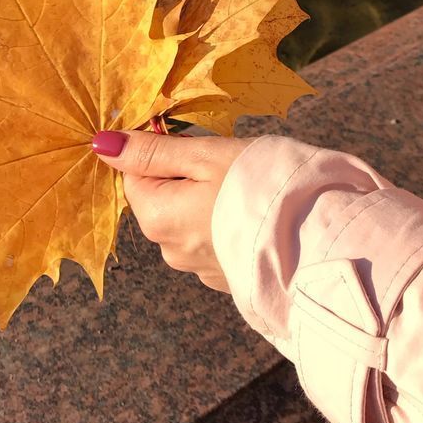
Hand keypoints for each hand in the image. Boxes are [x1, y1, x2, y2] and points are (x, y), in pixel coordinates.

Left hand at [90, 129, 249, 290]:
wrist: (320, 240)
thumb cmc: (262, 186)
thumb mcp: (206, 155)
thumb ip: (153, 152)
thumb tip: (101, 144)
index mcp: (158, 219)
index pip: (135, 176)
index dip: (162, 152)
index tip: (196, 143)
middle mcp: (171, 252)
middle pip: (161, 200)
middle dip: (184, 177)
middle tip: (227, 163)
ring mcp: (200, 270)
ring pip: (187, 221)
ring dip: (205, 201)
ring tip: (246, 187)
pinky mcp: (227, 279)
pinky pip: (212, 241)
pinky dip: (225, 224)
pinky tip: (254, 213)